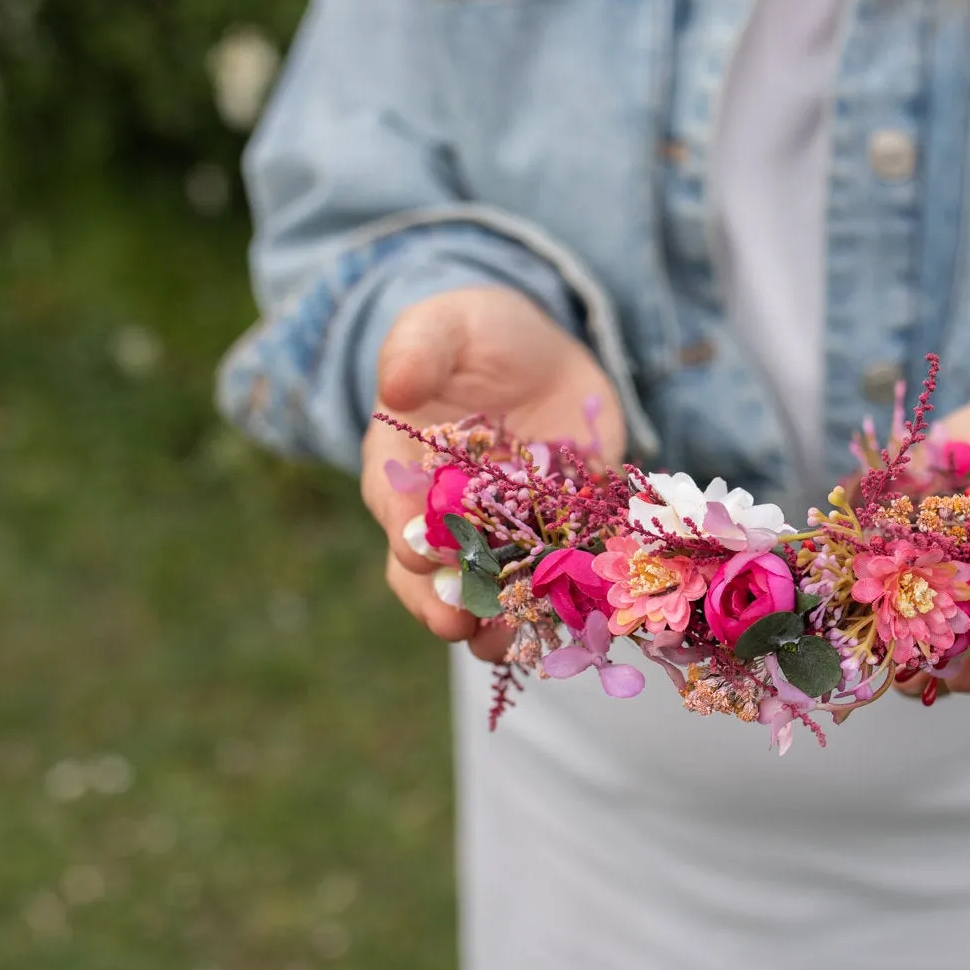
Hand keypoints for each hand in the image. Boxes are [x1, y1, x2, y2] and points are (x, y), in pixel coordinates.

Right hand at [360, 286, 624, 661]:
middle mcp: (445, 520)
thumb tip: (395, 385)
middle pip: (431, 576)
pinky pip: (554, 585)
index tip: (419, 554)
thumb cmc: (475, 335)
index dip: (405, 536)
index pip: (395, 514)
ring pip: (488, 595)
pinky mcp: (556, 541)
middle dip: (442, 602)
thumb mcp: (445, 325)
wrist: (540, 353)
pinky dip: (562, 609)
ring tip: (509, 644)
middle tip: (459, 624)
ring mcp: (502, 538)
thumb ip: (418, 348)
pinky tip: (575, 626)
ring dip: (496, 624)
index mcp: (402, 471)